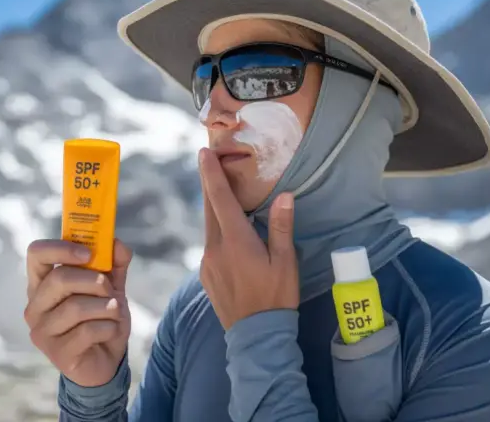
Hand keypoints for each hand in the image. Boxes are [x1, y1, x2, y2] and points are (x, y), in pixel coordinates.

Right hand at [24, 238, 132, 386]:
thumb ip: (114, 263)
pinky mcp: (57, 353)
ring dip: (105, 307)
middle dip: (93, 281)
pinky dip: (109, 327)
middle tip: (108, 289)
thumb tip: (115, 243)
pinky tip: (110, 332)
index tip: (89, 253)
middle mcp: (35, 306)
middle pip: (59, 279)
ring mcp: (42, 332)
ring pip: (75, 307)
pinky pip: (88, 331)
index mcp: (42, 284)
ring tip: (114, 312)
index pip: (36, 254)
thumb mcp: (111, 287)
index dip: (62, 248)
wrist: (106, 360)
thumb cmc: (101, 319)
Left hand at [197, 148, 299, 330]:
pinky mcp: (205, 274)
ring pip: (209, 226)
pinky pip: (210, 244)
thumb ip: (281, 227)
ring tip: (224, 195)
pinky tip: (229, 233)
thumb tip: (284, 196)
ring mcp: (207, 262)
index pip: (219, 199)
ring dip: (214, 208)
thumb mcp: (285, 262)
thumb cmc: (276, 297)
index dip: (211, 173)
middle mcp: (215, 248)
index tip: (204, 153)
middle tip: (209, 162)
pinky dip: (217, 231)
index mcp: (235, 241)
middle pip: (209, 208)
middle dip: (209, 183)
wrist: (255, 336)